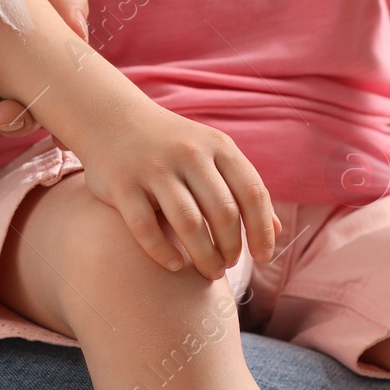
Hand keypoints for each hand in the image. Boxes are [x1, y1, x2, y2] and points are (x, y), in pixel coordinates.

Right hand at [77, 101, 280, 280]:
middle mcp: (188, 154)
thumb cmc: (172, 145)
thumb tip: (277, 232)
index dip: (262, 230)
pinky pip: (146, 227)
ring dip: (205, 256)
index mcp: (217, 145)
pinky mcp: (122, 184)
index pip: (252, 192)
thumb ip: (243, 188)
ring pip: (189, 223)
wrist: (112, 118)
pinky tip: (175, 265)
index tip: (264, 257)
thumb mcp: (213, 154)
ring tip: (210, 271)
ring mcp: (153, 168)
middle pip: (223, 212)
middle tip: (229, 265)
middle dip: (232, 248)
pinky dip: (163, 252)